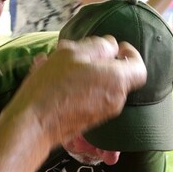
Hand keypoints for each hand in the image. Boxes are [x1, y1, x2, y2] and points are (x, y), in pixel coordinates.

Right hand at [13, 36, 145, 148]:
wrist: (33, 125)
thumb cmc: (52, 87)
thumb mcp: (72, 54)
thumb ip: (97, 46)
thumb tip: (111, 46)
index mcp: (117, 80)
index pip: (139, 66)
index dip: (130, 54)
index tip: (115, 48)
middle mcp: (116, 99)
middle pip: (117, 76)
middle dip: (100, 63)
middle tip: (78, 54)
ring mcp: (102, 113)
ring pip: (100, 87)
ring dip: (85, 74)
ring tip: (58, 66)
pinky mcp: (87, 122)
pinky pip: (88, 99)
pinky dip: (77, 89)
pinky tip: (53, 82)